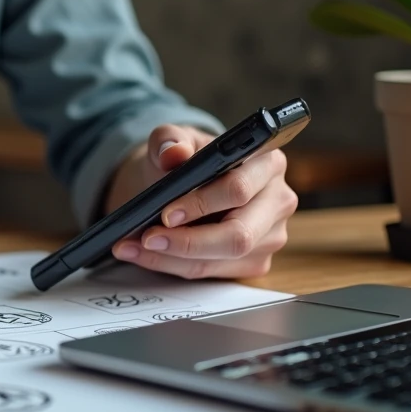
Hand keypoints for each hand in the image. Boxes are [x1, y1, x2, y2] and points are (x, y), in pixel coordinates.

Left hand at [106, 125, 298, 279]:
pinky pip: (212, 272)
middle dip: (187, 241)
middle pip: (238, 235)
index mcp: (267, 163)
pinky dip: (172, 265)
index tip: (166, 214)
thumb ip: (169, 140)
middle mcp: (277, 201)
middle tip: (147, 238)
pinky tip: (144, 254)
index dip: (201, 204)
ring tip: (133, 247)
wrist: (185, 181)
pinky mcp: (255, 261)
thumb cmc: (186, 159)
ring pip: (222, 258)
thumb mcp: (173, 140)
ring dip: (171, 257)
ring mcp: (270, 236)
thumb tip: (174, 153)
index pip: (238, 190)